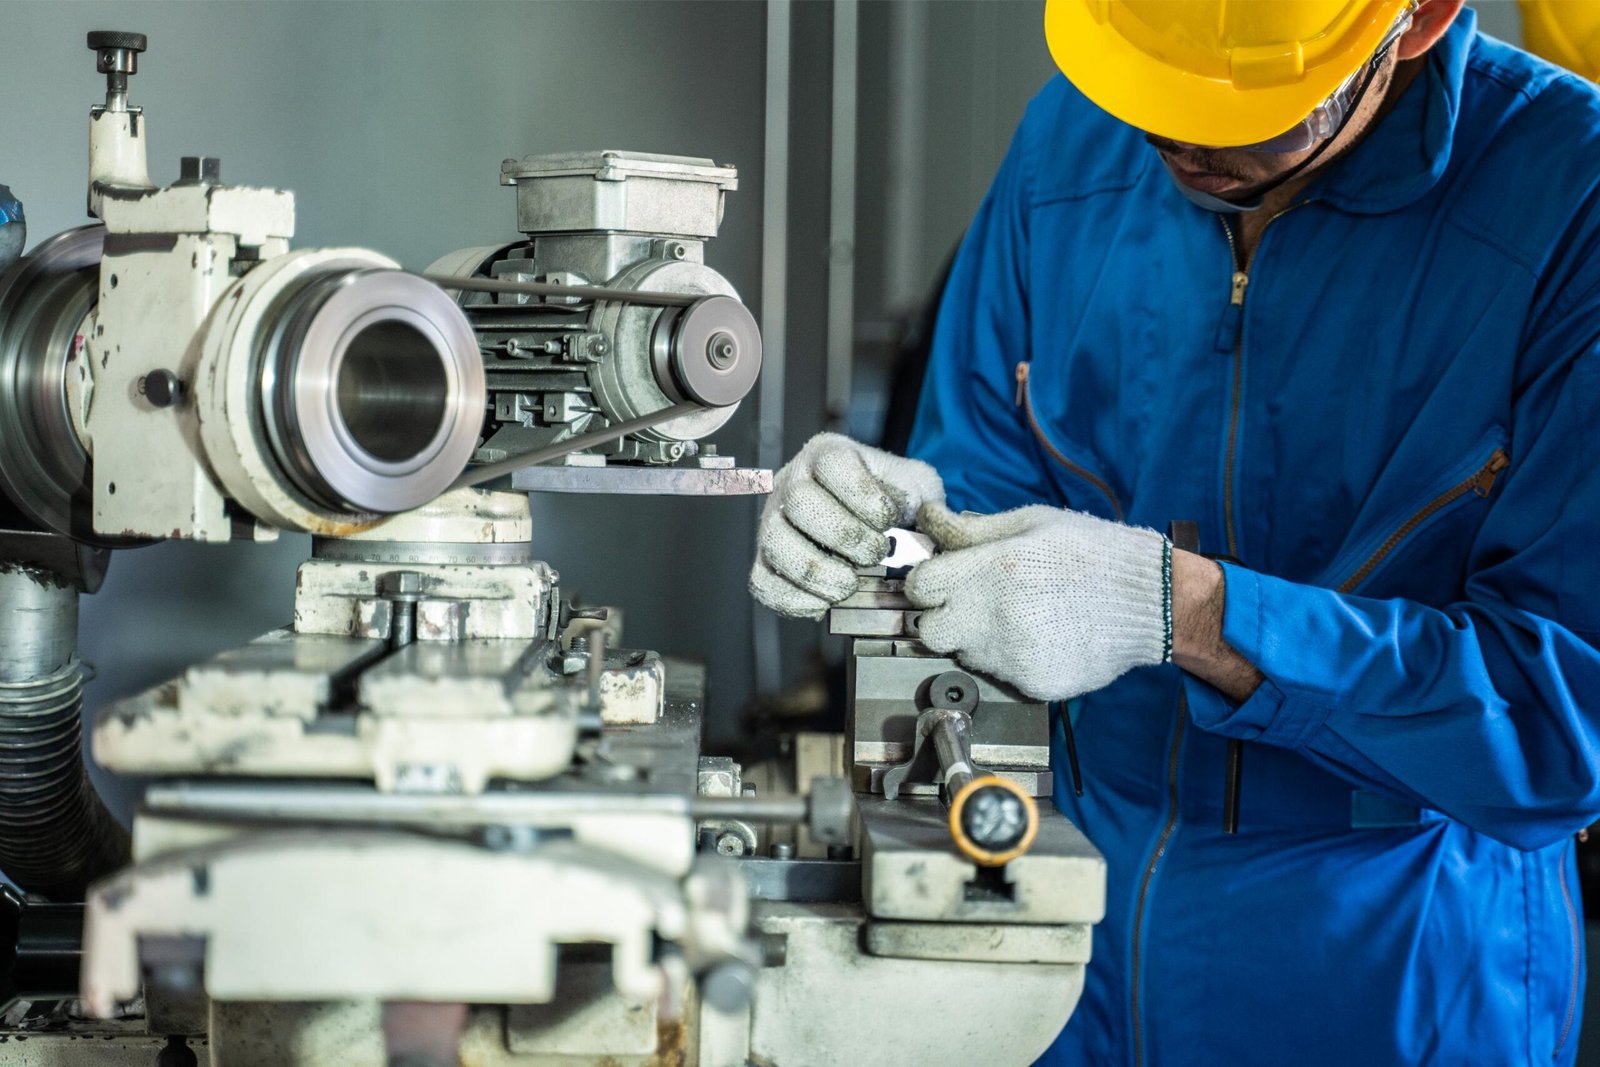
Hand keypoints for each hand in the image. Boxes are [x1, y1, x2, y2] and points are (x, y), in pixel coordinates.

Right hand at [750, 433, 944, 618]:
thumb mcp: (913, 484)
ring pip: (777, 544)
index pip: (833, 464)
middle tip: (875, 553)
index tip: (889, 519)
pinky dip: (794, 599)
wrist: (868, 522)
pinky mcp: (765, 560)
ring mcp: (772, 522)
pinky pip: (763, 582)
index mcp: (827, 454)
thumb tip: (913, 516)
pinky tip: (825, 602)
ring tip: (850, 584)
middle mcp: (791, 482)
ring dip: (819, 572)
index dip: (864, 496)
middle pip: (801, 502)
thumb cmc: (887, 499)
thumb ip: (918, 494)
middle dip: (845, 536)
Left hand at [905, 501, 1171, 699]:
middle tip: (969, 603)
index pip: (919, 587)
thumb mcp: (1031, 523)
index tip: (942, 578)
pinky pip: (998, 672)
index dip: (927, 581)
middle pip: (929, 631)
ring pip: (963, 653)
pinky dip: (1008, 657)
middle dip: (941, 616)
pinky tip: (1039, 635)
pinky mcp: (1032, 683)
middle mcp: (995, 618)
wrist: (1152, 601)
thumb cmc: (1092, 551)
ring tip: (1017, 615)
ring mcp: (1013, 656)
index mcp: (992, 570)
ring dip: (976, 637)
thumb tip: (931, 518)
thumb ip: (972, 529)